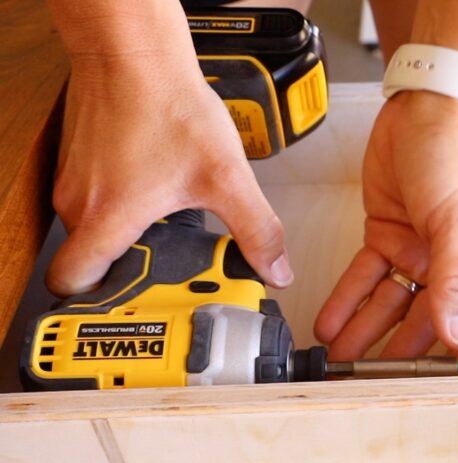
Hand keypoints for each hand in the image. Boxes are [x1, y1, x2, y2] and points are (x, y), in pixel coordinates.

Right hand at [45, 54, 291, 295]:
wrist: (136, 53)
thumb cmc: (168, 105)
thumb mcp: (226, 177)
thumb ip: (256, 230)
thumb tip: (275, 269)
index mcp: (105, 218)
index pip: (71, 284)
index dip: (98, 302)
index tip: (135, 304)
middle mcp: (78, 203)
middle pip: (90, 262)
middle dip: (129, 273)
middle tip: (168, 273)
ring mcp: (74, 180)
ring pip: (93, 230)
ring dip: (129, 238)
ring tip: (170, 233)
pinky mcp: (81, 161)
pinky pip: (95, 200)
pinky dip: (122, 208)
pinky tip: (158, 194)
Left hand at [314, 91, 457, 360]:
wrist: (426, 107)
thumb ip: (455, 284)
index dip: (454, 357)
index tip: (426, 385)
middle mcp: (456, 265)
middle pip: (427, 322)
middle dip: (398, 351)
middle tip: (369, 381)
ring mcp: (420, 252)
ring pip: (391, 303)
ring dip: (365, 330)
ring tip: (339, 360)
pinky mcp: (388, 236)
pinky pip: (366, 276)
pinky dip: (348, 299)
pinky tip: (331, 323)